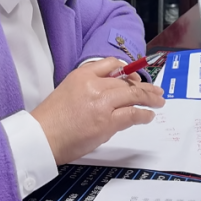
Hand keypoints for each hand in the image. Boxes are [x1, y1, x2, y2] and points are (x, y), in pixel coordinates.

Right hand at [31, 58, 164, 163]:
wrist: (41, 137)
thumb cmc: (50, 119)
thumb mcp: (67, 90)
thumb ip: (88, 87)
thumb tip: (110, 93)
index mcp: (82, 74)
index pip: (112, 64)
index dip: (128, 70)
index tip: (135, 78)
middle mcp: (94, 84)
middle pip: (127, 81)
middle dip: (144, 87)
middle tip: (156, 91)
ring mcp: (102, 103)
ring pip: (133, 95)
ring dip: (149, 98)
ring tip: (159, 101)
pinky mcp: (107, 122)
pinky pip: (132, 114)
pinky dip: (144, 115)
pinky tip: (148, 116)